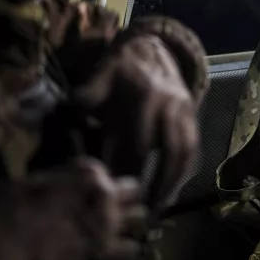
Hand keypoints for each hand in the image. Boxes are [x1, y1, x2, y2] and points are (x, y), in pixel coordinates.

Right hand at [0, 158, 146, 259]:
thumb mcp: (24, 182)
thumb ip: (54, 180)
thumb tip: (55, 183)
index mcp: (86, 174)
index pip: (109, 172)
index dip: (98, 181)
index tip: (87, 188)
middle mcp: (104, 198)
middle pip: (136, 192)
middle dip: (126, 198)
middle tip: (111, 207)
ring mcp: (106, 228)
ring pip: (141, 221)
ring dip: (131, 223)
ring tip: (116, 229)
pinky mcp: (101, 257)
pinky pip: (130, 252)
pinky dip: (123, 251)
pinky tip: (110, 252)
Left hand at [73, 34, 197, 208]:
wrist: (152, 48)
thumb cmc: (119, 69)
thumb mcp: (98, 79)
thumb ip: (84, 102)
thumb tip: (66, 125)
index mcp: (145, 97)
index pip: (138, 144)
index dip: (127, 171)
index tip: (114, 192)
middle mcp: (170, 106)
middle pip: (168, 153)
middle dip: (155, 185)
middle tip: (139, 211)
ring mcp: (186, 111)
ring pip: (185, 153)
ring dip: (174, 183)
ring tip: (158, 208)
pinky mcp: (193, 117)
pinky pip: (193, 148)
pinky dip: (184, 172)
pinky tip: (170, 191)